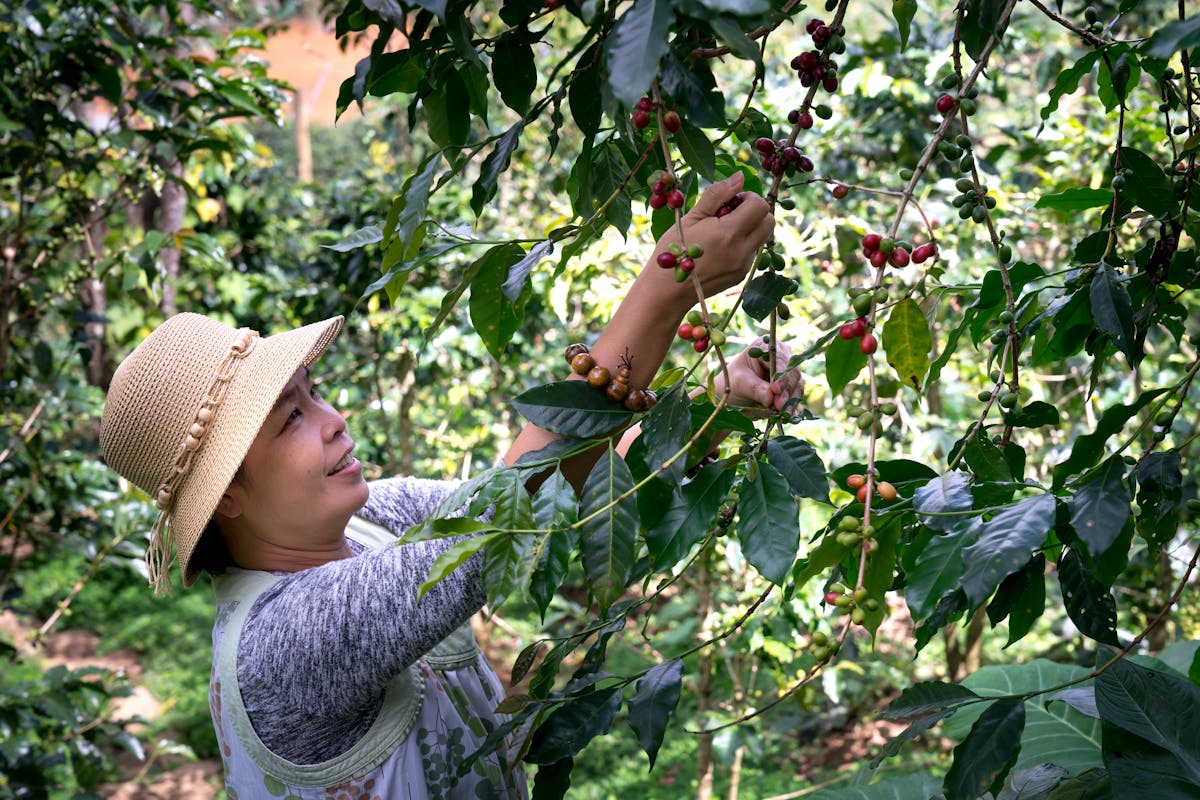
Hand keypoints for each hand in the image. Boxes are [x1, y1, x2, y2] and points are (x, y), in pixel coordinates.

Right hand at [652, 172, 774, 298]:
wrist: (668, 290)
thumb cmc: (674, 249)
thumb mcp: (691, 217)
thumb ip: (717, 195)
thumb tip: (740, 176)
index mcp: (729, 233)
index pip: (759, 205)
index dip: (748, 197)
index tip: (731, 201)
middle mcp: (742, 251)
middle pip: (769, 221)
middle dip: (755, 211)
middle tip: (731, 213)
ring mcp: (744, 265)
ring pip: (762, 237)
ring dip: (750, 227)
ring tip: (724, 231)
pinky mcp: (741, 275)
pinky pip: (752, 252)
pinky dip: (742, 244)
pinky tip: (720, 248)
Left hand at [713, 336, 803, 415]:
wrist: (733, 395)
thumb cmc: (733, 382)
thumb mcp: (740, 383)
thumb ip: (755, 389)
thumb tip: (771, 398)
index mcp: (766, 346)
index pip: (779, 358)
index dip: (780, 374)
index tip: (776, 390)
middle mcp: (781, 356)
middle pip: (791, 372)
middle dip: (786, 390)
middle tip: (779, 406)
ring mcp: (788, 372)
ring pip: (796, 385)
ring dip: (790, 401)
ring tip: (784, 415)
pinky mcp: (791, 387)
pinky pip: (795, 397)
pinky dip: (792, 408)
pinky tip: (791, 418)